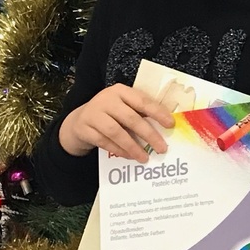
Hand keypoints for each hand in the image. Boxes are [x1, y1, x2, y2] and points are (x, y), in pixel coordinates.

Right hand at [59, 84, 174, 162]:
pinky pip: (104, 142)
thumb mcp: (123, 107)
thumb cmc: (109, 115)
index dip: (157, 112)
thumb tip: (165, 128)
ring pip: (116, 131)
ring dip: (133, 146)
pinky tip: (129, 156)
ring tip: (145, 157)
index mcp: (120, 91)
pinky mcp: (84, 128)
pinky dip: (118, 150)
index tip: (170, 124)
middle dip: (148, 134)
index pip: (142, 101)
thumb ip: (140, 113)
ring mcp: (93, 114)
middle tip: (162, 148)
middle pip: (130, 118)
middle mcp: (106, 99)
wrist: (79, 121)